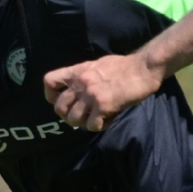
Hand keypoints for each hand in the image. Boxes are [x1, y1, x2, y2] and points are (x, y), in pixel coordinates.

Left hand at [44, 53, 162, 131]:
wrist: (143, 68)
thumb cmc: (124, 66)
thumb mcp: (97, 65)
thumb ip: (85, 76)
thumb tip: (79, 89)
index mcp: (77, 71)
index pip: (49, 82)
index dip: (52, 96)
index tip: (62, 102)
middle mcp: (80, 83)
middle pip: (59, 107)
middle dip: (69, 116)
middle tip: (82, 117)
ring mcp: (91, 95)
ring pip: (74, 119)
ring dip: (84, 123)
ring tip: (96, 119)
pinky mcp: (103, 105)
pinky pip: (92, 125)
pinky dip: (99, 126)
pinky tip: (107, 120)